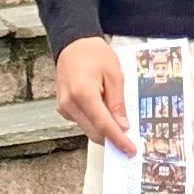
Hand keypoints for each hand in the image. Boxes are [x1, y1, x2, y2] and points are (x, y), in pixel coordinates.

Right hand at [53, 37, 133, 154]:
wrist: (73, 44)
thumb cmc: (94, 54)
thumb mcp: (114, 74)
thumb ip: (118, 102)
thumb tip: (122, 126)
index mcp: (83, 94)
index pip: (103, 125)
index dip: (118, 140)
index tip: (130, 150)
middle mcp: (70, 104)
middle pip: (94, 132)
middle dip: (112, 139)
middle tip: (130, 142)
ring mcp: (64, 107)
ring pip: (88, 129)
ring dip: (104, 130)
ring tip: (120, 124)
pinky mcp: (63, 108)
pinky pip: (82, 121)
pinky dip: (95, 122)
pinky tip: (106, 113)